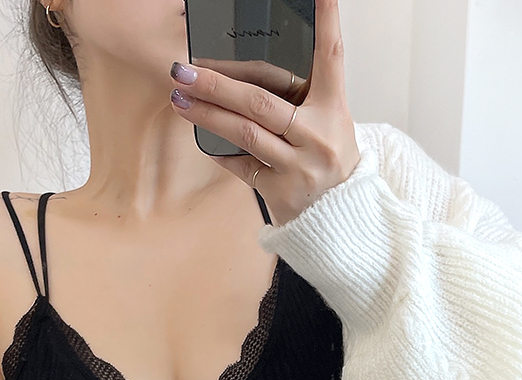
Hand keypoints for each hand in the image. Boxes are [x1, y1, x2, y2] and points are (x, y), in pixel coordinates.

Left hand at [169, 0, 360, 226]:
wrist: (340, 216)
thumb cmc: (328, 159)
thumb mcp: (330, 122)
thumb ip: (304, 95)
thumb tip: (255, 65)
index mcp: (334, 109)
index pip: (331, 57)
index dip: (326, 22)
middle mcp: (318, 137)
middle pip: (261, 102)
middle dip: (217, 85)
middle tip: (184, 69)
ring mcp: (299, 167)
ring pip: (245, 134)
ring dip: (207, 115)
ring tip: (180, 100)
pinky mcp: (281, 192)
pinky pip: (242, 166)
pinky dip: (221, 152)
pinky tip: (203, 138)